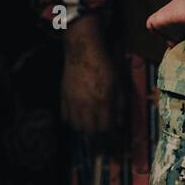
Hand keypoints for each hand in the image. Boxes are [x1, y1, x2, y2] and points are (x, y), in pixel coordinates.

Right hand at [61, 14, 123, 140]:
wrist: (83, 52)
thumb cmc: (104, 66)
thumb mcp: (118, 83)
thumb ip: (120, 104)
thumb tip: (121, 122)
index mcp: (103, 101)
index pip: (105, 128)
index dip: (109, 132)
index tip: (111, 130)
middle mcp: (87, 105)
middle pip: (89, 131)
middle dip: (96, 133)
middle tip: (100, 128)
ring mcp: (73, 102)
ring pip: (76, 127)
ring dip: (83, 128)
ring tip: (88, 122)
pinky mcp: (63, 98)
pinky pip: (64, 117)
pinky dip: (70, 119)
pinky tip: (77, 114)